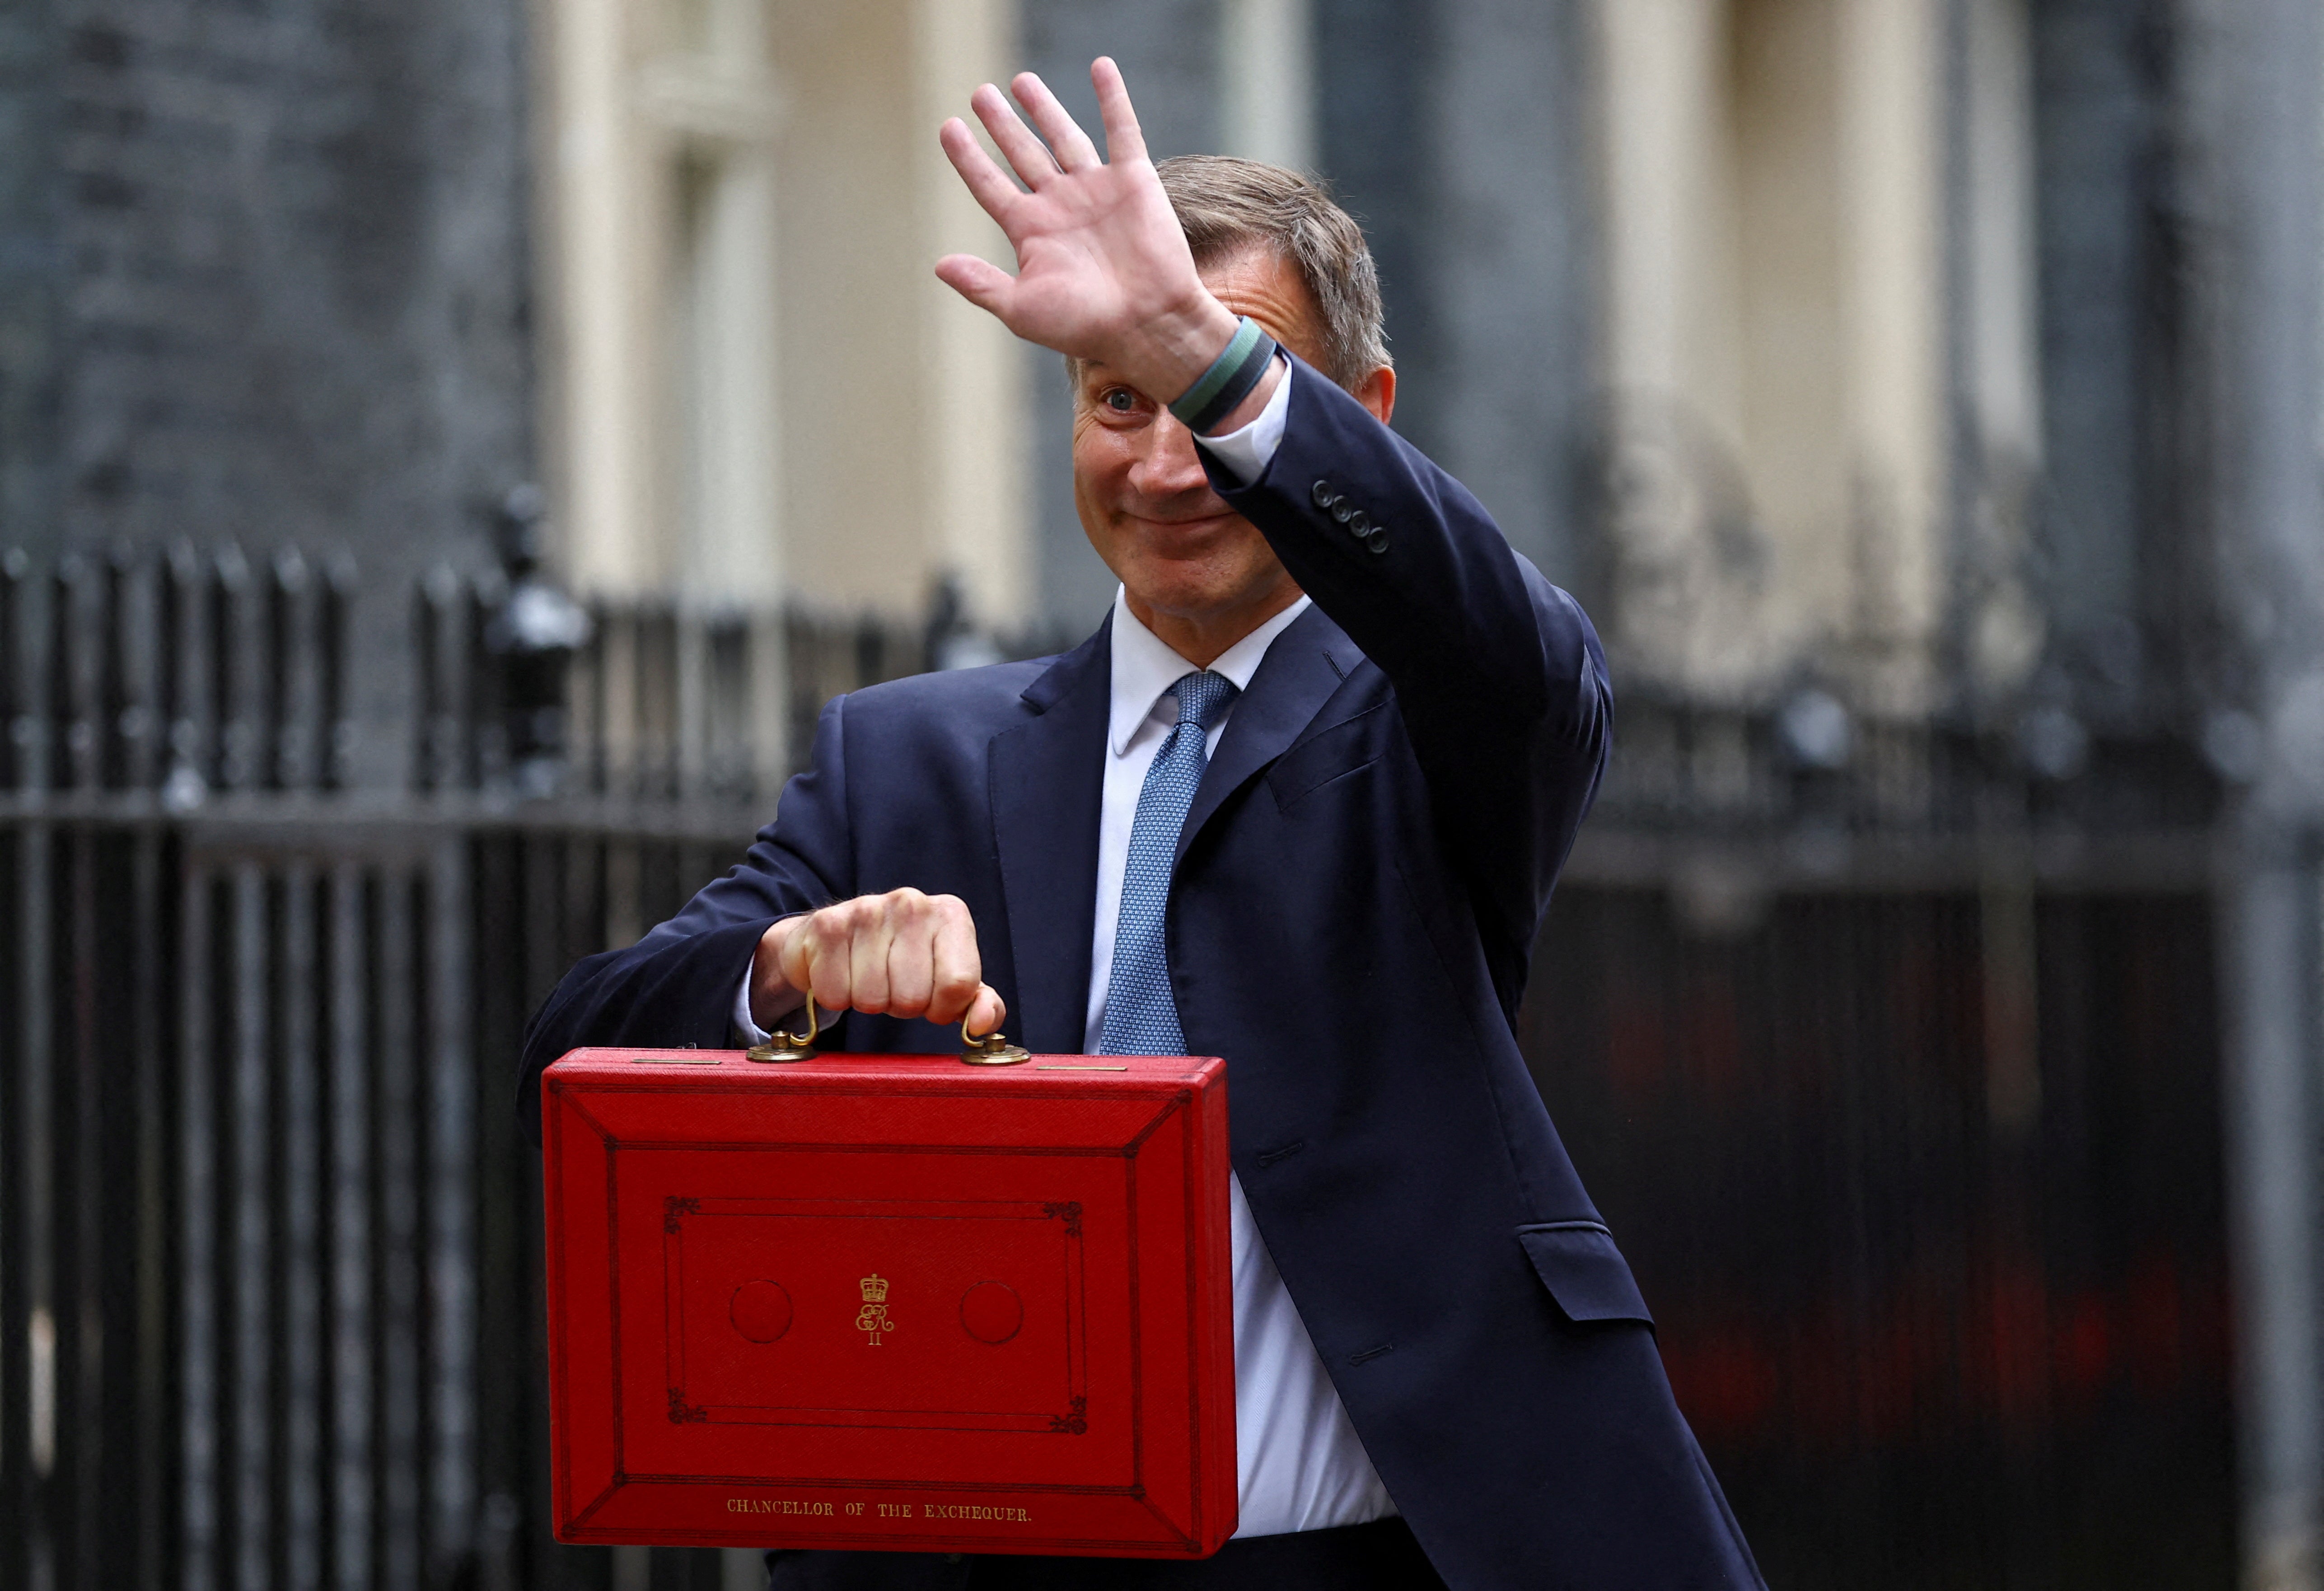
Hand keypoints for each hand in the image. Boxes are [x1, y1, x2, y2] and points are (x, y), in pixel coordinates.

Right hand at [750, 890, 1005, 1036]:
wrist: (834, 939)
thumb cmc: (900, 964)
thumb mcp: (949, 982)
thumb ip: (982, 1004)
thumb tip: (982, 1024)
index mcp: (950, 914)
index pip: (959, 985)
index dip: (943, 1008)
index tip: (933, 1001)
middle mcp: (912, 903)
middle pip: (914, 998)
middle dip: (902, 1006)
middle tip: (893, 985)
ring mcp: (868, 909)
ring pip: (872, 1000)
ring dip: (869, 1002)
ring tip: (868, 978)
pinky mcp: (828, 925)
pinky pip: (836, 995)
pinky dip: (836, 997)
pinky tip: (841, 974)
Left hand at [935, 59, 1240, 407]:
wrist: (1147, 325)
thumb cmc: (1085, 326)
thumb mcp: (1022, 309)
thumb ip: (982, 285)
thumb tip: (940, 265)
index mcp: (1032, 232)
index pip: (990, 186)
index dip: (968, 158)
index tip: (948, 127)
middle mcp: (1061, 206)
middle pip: (1023, 154)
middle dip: (1002, 125)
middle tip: (980, 94)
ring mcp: (1096, 191)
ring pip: (1064, 138)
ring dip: (1043, 108)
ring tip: (1020, 82)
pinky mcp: (1133, 181)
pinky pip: (1121, 131)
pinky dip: (1113, 98)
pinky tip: (1101, 67)